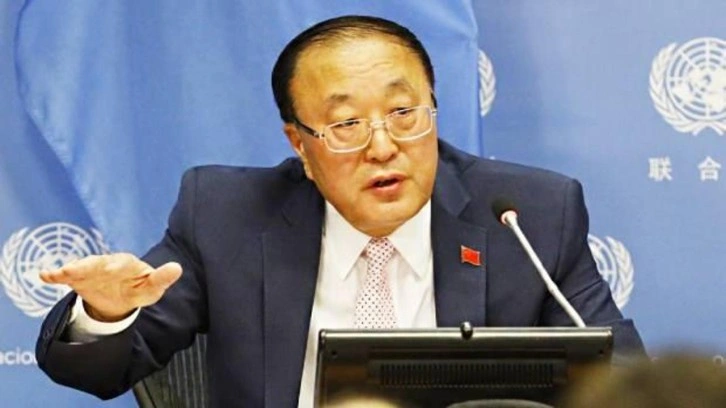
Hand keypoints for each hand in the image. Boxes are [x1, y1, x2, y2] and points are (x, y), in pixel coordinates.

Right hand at [40, 253, 182, 321]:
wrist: (120, 297)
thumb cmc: (138, 289)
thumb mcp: (151, 288)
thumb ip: (162, 279)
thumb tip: (178, 267)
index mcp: (128, 264)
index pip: (125, 263)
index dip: (119, 265)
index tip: (113, 268)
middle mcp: (108, 264)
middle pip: (100, 263)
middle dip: (92, 266)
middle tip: (82, 269)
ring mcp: (91, 270)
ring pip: (82, 267)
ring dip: (74, 268)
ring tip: (65, 272)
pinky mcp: (78, 278)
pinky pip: (65, 275)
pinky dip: (55, 274)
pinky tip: (44, 275)